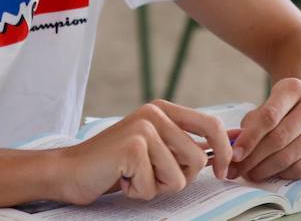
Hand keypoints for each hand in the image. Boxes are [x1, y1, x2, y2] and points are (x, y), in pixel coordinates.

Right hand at [54, 101, 231, 203]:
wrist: (72, 170)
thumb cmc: (116, 165)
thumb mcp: (155, 148)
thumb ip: (185, 144)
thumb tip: (228, 150)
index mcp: (163, 110)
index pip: (211, 125)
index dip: (224, 152)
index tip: (222, 173)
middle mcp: (154, 113)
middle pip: (197, 158)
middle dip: (178, 178)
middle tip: (149, 175)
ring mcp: (143, 128)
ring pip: (178, 176)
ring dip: (156, 187)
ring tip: (134, 176)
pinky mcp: (133, 147)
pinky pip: (154, 185)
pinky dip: (139, 191)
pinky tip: (121, 178)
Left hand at [229, 78, 300, 182]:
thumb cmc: (281, 110)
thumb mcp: (265, 107)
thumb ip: (248, 124)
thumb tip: (231, 145)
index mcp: (294, 88)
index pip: (269, 116)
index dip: (249, 138)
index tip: (234, 154)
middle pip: (279, 138)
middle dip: (254, 157)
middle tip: (237, 169)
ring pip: (290, 156)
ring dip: (265, 169)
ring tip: (249, 174)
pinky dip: (282, 174)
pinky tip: (269, 173)